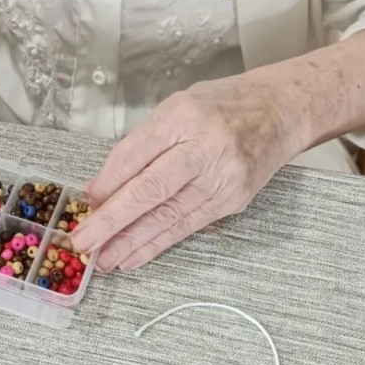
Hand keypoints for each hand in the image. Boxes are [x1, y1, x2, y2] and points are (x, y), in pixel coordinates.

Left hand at [70, 73, 300, 271]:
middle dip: (113, 220)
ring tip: (103, 258)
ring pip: (169, 216)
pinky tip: (135, 256)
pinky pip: (188, 226)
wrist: (280, 111)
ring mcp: (222, 178)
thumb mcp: (178, 106)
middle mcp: (204, 148)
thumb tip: (106, 185)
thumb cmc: (222, 105)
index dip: (108, 181)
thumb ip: (145, 142)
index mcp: (184, 116)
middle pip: (151, 189)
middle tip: (83, 240)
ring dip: (132, 242)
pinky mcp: (232, 201)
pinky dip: (158, 244)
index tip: (85, 201)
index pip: (136, 152)